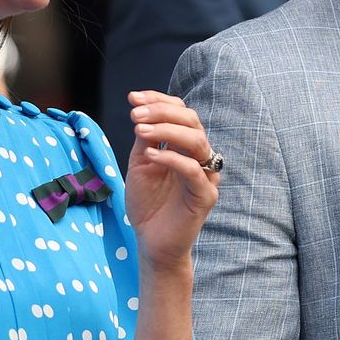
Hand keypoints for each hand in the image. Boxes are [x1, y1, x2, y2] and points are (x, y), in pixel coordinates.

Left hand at [124, 91, 219, 272]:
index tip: (133, 98)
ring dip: (166, 130)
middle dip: (162, 112)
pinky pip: (193, 170)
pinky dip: (172, 158)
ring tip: (140, 130)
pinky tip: (151, 154)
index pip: (180, 112)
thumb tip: (142, 110)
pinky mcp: (206, 195)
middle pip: (191, 121)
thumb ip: (145, 139)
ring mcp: (206, 175)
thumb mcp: (140, 164)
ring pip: (196, 140)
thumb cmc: (147, 203)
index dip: (158, 100)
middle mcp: (200, 156)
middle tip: (135, 114)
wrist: (151, 242)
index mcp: (185, 146)